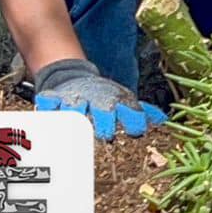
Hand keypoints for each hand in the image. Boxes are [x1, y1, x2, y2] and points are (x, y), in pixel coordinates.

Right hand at [33, 58, 166, 140]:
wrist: (77, 78)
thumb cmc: (104, 96)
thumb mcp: (124, 101)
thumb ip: (142, 112)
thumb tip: (164, 120)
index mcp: (116, 102)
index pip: (130, 111)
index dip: (134, 119)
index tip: (138, 131)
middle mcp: (97, 100)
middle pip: (103, 109)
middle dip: (105, 120)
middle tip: (106, 134)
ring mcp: (76, 98)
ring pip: (75, 106)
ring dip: (76, 113)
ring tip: (76, 122)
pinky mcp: (55, 98)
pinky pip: (49, 102)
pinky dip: (47, 106)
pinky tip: (47, 111)